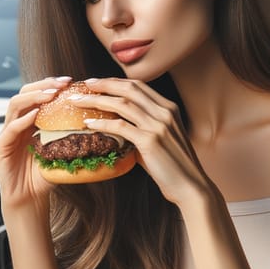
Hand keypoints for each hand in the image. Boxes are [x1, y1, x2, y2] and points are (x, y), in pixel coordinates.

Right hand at [0, 77, 71, 209]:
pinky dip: (23, 120)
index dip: (51, 85)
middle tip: (62, 84)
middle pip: (24, 93)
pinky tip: (35, 115)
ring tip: (50, 95)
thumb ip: (71, 137)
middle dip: (43, 85)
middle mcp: (16, 124)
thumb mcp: (61, 152)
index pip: (37, 94)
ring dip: (33, 97)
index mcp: (29, 122)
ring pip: (15, 105)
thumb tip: (99, 124)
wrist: (30, 200)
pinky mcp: (0, 147)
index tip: (70, 81)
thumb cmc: (45, 177)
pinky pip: (10, 129)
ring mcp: (6, 134)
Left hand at [73, 78, 210, 205]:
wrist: (191, 186)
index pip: (138, 86)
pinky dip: (102, 124)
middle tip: (84, 84)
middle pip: (129, 88)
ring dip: (97, 100)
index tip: (97, 82)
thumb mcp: (162, 139)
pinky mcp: (150, 141)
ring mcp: (158, 125)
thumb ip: (143, 130)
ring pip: (122, 104)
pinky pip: (120, 127)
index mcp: (169, 108)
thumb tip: (118, 129)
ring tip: (78, 101)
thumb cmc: (173, 167)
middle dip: (104, 84)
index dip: (115, 81)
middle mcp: (164, 112)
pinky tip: (88, 124)